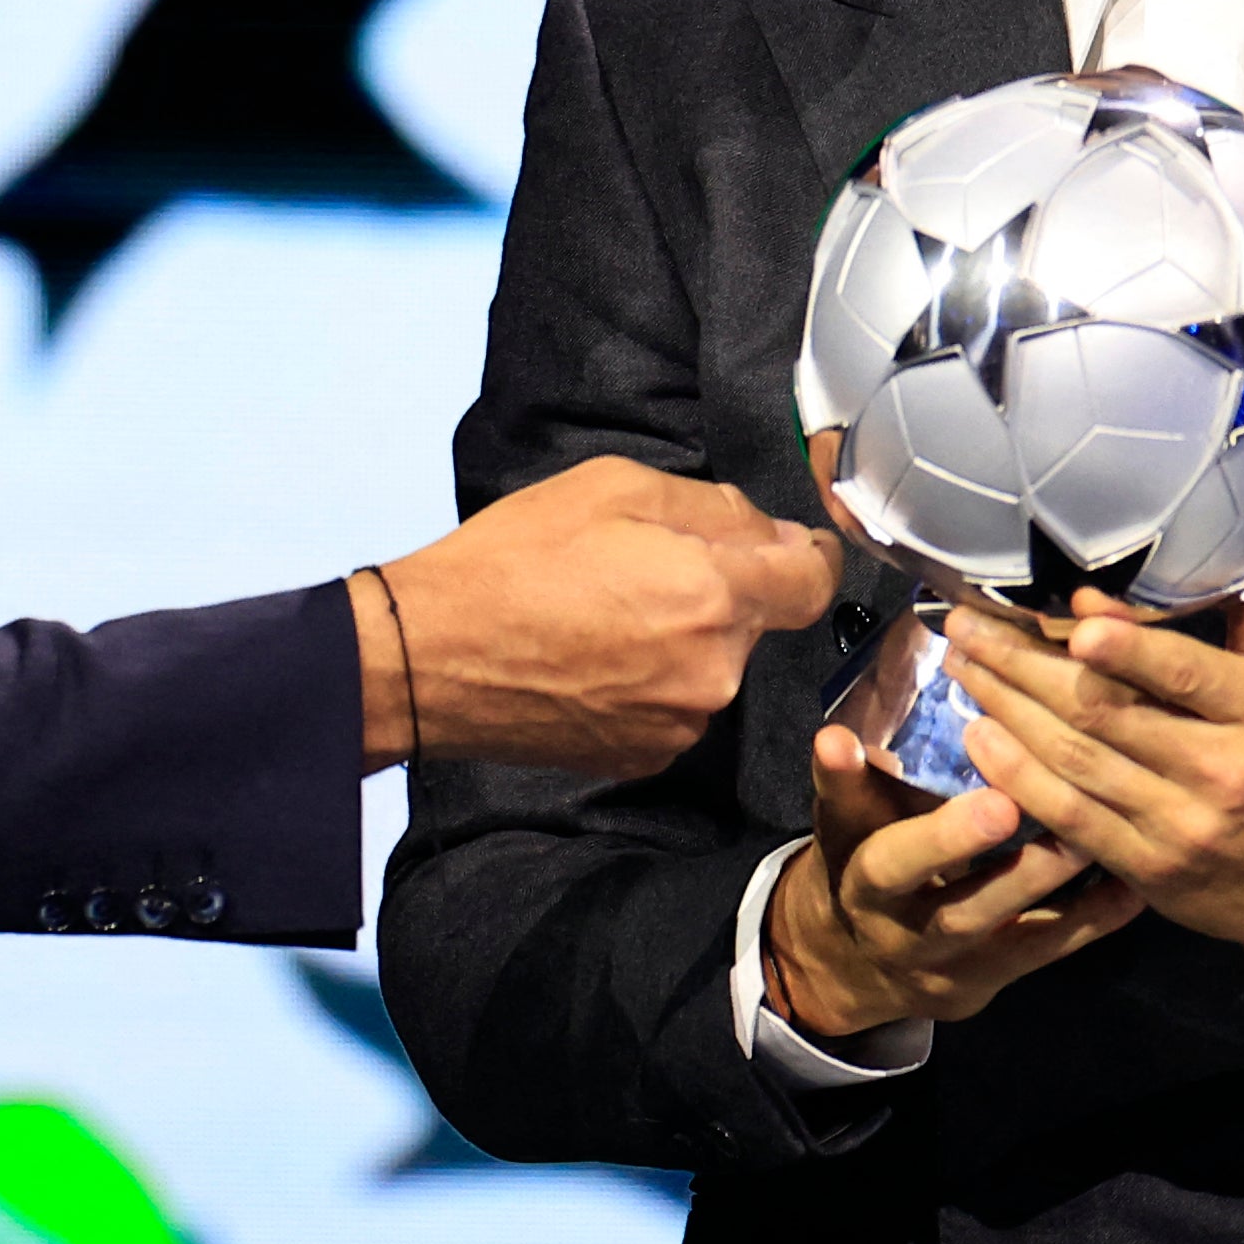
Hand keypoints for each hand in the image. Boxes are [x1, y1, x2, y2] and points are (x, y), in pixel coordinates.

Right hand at [369, 458, 834, 777]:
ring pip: (713, 664)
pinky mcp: (644, 755)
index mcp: (714, 595)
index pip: (814, 580)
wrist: (430, 658)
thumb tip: (767, 529)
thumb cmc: (511, 562)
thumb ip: (712, 506)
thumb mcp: (614, 487)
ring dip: (683, 637)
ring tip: (603, 613)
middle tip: (642, 565)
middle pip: (754, 619)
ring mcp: (680, 722)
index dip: (805, 555)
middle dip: (720, 589)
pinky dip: (651, 680)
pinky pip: (676, 705)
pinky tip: (592, 657)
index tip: (787, 546)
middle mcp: (713, 670)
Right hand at [762, 720, 1142, 1038]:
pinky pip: (1050, 950)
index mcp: (868, 886)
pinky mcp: (997, 977)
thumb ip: (847, 781)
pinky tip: (1135, 883)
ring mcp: (959, 964)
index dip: (929, 832)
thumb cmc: (861, 861)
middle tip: (1026, 802)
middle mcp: (912, 934)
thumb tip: (835, 737)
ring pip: (1014, 931)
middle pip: (960, 905)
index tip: (979, 795)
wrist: (859, 964)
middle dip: (1005, 861)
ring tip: (1096, 832)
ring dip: (1058, 881)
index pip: (890, 860)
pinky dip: (1095, 917)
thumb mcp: (844, 826)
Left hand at [943, 590, 1243, 967]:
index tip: (1070, 617)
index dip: (1126, 648)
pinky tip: (979, 739)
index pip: (1186, 673)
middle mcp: (1221, 769)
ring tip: (963, 665)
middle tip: (970, 624)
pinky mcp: (1148, 870)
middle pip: (1107, 711)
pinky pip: (1071, 819)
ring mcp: (1180, 824)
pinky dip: (1018, 778)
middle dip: (1025, 664)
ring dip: (1008, 710)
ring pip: (1077, 760)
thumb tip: (1207, 544)